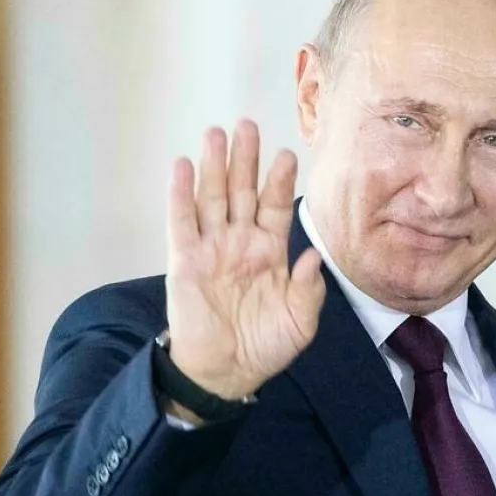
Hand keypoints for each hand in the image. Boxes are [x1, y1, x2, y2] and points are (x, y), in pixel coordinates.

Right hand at [164, 121, 325, 401]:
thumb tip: (313, 255)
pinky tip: (184, 166)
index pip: (275, 207)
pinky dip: (182, 194)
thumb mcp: (300, 321)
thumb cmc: (266, 345)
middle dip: (245, 159)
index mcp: (270, 252)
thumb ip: (309, 289)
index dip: (279, 181)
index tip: (287, 153)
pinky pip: (182, 221)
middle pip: (242, 191)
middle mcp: (241, 242)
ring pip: (213, 197)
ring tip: (217, 132)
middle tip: (248, 124)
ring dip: (214, 165)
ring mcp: (211, 247)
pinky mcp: (184, 259)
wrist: (226, 371)